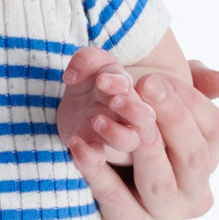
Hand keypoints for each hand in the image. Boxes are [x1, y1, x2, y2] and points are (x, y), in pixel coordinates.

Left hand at [58, 46, 157, 161]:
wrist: (76, 106)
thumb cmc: (91, 82)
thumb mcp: (91, 64)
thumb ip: (87, 60)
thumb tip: (73, 75)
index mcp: (130, 93)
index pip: (139, 92)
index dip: (121, 86)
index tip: (101, 80)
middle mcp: (127, 116)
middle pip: (145, 120)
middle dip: (133, 110)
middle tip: (114, 100)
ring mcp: (113, 135)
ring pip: (128, 142)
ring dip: (114, 132)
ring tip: (95, 120)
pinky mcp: (95, 150)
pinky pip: (97, 159)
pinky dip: (86, 154)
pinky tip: (73, 141)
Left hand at [67, 59, 218, 219]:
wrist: (86, 180)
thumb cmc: (127, 131)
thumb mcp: (158, 102)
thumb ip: (192, 84)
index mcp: (208, 164)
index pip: (214, 128)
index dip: (187, 100)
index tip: (153, 79)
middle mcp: (196, 197)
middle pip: (193, 156)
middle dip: (169, 118)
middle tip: (139, 87)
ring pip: (160, 182)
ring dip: (135, 146)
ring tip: (104, 117)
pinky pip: (116, 201)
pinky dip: (97, 173)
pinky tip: (80, 146)